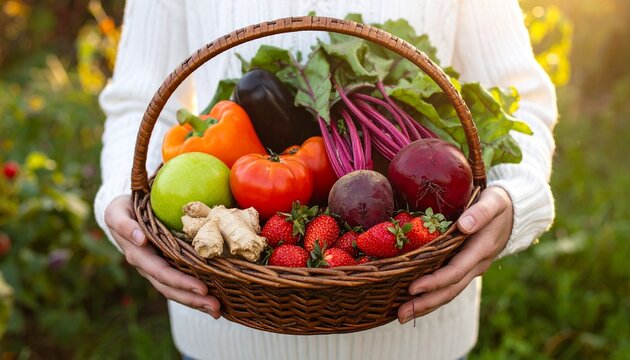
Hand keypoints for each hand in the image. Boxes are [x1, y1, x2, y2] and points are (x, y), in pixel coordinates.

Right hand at [105, 195, 220, 318]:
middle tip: (216, 307)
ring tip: (217, 310)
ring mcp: (157, 269)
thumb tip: (140, 239)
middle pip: (171, 288)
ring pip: (176, 291)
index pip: (162, 273)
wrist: (121, 214)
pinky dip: (195, 294)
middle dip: (193, 299)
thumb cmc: (122, 210)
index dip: (181, 282)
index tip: (202, 289)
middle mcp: (148, 267)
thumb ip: (124, 225)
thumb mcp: (117, 213)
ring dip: (196, 302)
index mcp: (138, 255)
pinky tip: (213, 299)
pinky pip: (180, 284)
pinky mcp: (166, 267)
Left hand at [397, 186, 512, 323]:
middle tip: (400, 315)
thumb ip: (480, 213)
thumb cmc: (499, 204)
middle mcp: (476, 265)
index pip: (455, 272)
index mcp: (480, 250)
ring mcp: (471, 269)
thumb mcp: (494, 202)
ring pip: (449, 292)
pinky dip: (431, 296)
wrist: (516, 213)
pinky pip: (448, 286)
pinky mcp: (465, 268)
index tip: (413, 288)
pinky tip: (414, 302)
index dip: (434, 282)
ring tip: (402, 316)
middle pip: (450, 290)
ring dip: (426, 305)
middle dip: (425, 303)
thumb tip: (464, 225)